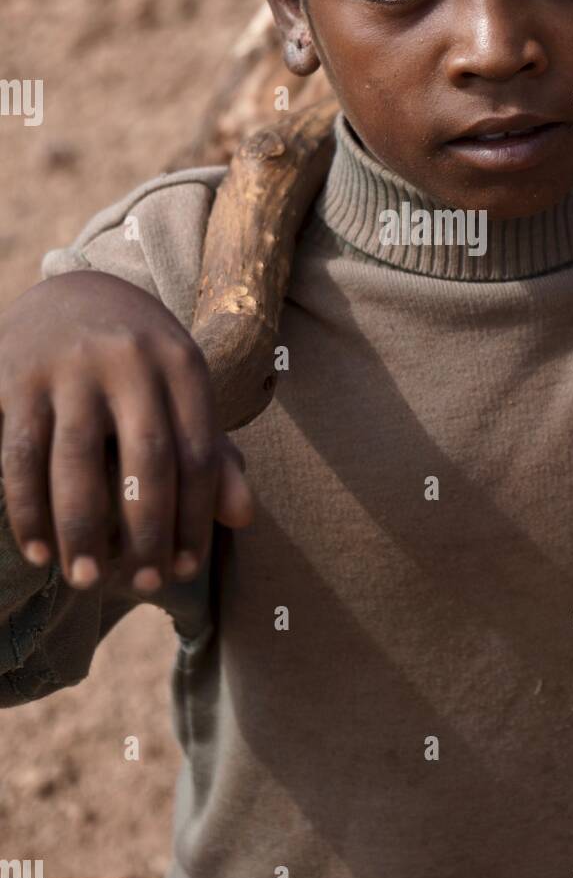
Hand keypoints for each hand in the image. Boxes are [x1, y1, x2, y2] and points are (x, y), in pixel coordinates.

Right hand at [0, 271, 253, 592]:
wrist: (70, 293)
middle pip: (147, 459)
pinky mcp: (18, 377)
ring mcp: (71, 366)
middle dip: (146, 532)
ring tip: (86, 580)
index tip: (183, 570)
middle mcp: (131, 359)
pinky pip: (22, 455)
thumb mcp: (182, 394)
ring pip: (78, 462)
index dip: (195, 519)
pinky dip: (28, 509)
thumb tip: (245, 519)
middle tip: (141, 585)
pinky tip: (38, 551)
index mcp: (182, 364)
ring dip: (82, 530)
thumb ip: (213, 456)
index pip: (198, 455)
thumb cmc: (139, 365)